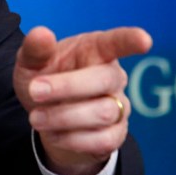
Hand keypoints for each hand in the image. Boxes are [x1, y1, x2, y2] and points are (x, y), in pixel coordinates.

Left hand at [13, 25, 152, 174]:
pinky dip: (71, 139)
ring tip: (36, 117)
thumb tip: (42, 33)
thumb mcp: (30, 62)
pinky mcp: (117, 134)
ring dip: (63, 117)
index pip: (117, 42)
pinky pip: (102, 140)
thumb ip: (35, 49)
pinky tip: (52, 133)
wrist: (44, 116)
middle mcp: (113, 76)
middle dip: (67, 86)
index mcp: (95, 49)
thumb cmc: (41, 79)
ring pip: (103, 113)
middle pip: (104, 79)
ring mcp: (120, 106)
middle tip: (35, 91)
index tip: (144, 40)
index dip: (131, 40)